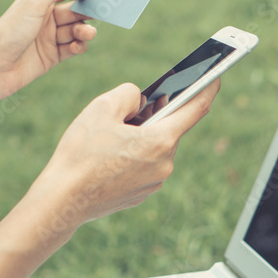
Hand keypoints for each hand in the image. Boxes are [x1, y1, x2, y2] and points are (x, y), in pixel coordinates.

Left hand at [0, 0, 96, 102]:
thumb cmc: (10, 32)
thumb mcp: (34, 3)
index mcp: (40, 0)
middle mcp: (45, 17)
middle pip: (76, 9)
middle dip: (90, 10)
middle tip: (105, 11)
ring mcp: (49, 37)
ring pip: (76, 29)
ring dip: (85, 30)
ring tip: (87, 34)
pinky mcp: (52, 56)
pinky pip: (73, 48)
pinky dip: (78, 46)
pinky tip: (76, 47)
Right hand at [27, 78, 220, 235]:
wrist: (62, 201)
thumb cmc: (80, 154)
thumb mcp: (102, 107)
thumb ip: (129, 94)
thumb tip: (141, 101)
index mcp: (161, 141)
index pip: (196, 108)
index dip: (208, 88)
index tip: (216, 76)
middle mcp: (165, 164)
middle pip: (170, 129)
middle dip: (155, 116)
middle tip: (134, 108)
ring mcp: (155, 183)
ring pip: (155, 148)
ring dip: (142, 137)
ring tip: (112, 135)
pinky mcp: (142, 195)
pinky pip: (145, 166)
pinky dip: (134, 156)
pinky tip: (109, 155)